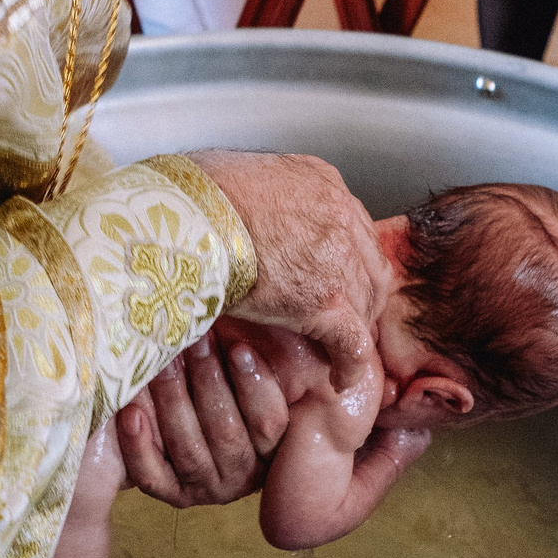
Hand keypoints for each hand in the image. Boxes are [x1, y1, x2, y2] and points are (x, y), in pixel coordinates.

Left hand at [118, 335, 290, 506]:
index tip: (237, 348)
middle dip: (208, 382)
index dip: (254, 385)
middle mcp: (243, 473)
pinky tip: (130, 412)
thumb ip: (256, 360)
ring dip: (173, 402)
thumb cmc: (227, 386)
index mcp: (273, 446)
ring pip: (189, 450)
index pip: (269, 421)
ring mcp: (205, 487)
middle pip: (226, 433)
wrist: (188, 423)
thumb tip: (256, 323)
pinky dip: (139, 446)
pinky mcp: (170, 493)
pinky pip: (153, 476)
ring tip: (161, 364)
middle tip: (192, 341)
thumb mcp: (253, 374)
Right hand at [185, 149, 394, 384]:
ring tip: (336, 350)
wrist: (188, 211)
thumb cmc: (194, 195)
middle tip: (345, 318)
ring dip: (353, 328)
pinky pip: (351, 342)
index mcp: (322, 183)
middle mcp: (340, 216)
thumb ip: (262, 199)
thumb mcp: (242, 178)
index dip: (350, 262)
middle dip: (361, 296)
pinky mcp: (324, 300)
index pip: (354, 230)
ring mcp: (338, 259)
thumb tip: (243, 219)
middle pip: (369, 267)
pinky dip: (350, 365)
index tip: (339, 280)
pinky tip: (339, 379)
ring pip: (364, 304)